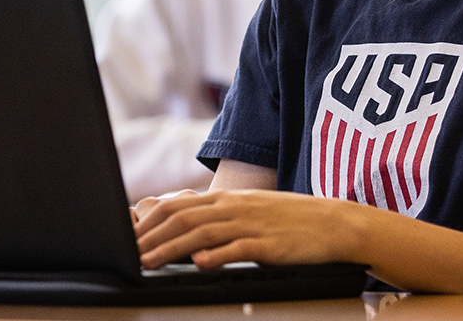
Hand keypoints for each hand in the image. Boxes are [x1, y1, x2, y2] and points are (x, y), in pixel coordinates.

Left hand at [133, 189, 367, 269]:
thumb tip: (184, 232)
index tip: (130, 239)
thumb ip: (217, 219)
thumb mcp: (248, 212)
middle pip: (183, 219)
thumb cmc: (288, 220)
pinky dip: (216, 256)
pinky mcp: (269, 244)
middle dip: (151, 237)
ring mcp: (251, 224)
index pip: (178, 207)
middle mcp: (234, 207)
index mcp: (226, 199)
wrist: (332, 222)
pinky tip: (199, 264)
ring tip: (149, 262)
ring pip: (203, 233)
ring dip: (171, 249)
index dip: (149, 223)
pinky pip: (238, 248)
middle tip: (130, 254)